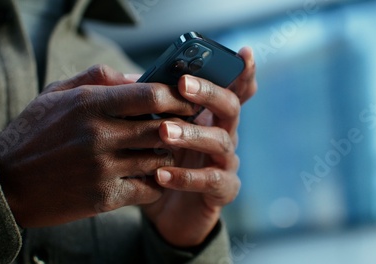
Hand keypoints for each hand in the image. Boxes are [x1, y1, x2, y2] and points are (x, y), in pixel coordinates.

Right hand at [0, 65, 200, 227]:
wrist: (5, 183)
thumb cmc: (32, 134)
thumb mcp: (56, 94)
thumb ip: (98, 78)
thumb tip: (138, 77)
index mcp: (89, 104)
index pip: (150, 94)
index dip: (175, 97)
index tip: (183, 101)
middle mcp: (99, 135)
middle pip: (162, 127)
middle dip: (177, 127)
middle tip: (181, 128)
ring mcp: (103, 168)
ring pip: (159, 159)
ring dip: (165, 155)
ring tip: (161, 151)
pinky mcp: (104, 197)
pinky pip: (148, 189)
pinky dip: (154, 182)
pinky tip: (148, 177)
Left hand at [141, 47, 256, 246]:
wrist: (164, 211)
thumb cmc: (159, 162)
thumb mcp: (153, 132)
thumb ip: (151, 109)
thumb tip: (132, 80)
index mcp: (210, 116)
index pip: (232, 89)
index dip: (242, 72)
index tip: (243, 52)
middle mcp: (224, 134)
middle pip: (230, 107)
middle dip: (209, 93)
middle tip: (183, 84)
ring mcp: (225, 163)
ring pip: (220, 142)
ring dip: (192, 134)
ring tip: (164, 132)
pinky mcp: (222, 191)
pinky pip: (211, 181)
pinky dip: (185, 177)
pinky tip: (161, 174)